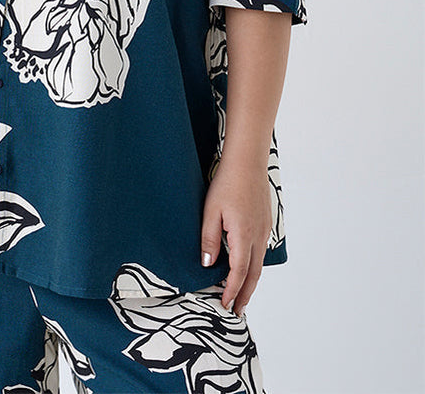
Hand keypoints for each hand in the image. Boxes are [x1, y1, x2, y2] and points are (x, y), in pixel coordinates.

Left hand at [200, 155, 271, 316]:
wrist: (247, 161)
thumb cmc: (227, 183)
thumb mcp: (210, 211)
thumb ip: (209, 239)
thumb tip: (208, 265)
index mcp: (244, 236)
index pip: (239, 273)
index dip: (232, 291)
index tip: (224, 305)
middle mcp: (258, 236)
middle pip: (253, 274)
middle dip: (245, 295)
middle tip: (237, 311)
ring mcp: (264, 229)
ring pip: (259, 263)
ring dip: (251, 282)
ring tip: (242, 295)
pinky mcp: (265, 222)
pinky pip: (261, 250)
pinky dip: (254, 265)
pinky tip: (247, 266)